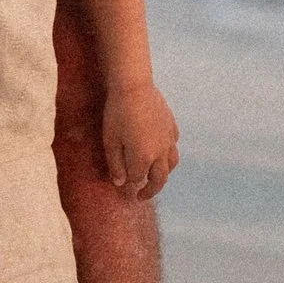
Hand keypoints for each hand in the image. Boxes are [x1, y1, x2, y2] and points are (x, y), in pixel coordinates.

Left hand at [100, 77, 178, 200]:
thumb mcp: (110, 140)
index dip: (130, 184)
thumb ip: (115, 164)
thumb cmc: (117, 113)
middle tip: (142, 196)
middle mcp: (160, 152)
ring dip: (163, 174)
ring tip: (155, 177)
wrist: (133, 86)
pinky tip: (161, 151)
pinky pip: (173, 145)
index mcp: (143, 157)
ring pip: (171, 164)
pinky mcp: (171, 126)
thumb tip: (121, 183)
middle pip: (159, 179)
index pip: (138, 179)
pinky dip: (168, 153)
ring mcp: (168, 139)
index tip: (123, 185)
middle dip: (151, 190)